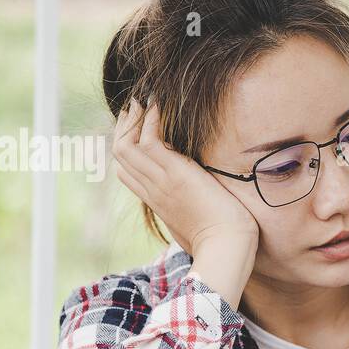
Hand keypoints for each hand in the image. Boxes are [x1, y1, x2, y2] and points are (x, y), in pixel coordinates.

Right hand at [112, 98, 259, 257]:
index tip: (137, 130)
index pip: (127, 173)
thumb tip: (203, 207)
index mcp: (157, 202)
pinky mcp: (175, 174)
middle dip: (124, 128)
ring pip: (126, 146)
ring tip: (142, 100)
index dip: (127, 150)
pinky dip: (150, 120)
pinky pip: (150, 140)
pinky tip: (158, 106)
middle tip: (133, 107)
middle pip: (120, 155)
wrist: (227, 248)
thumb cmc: (221, 240)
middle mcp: (153, 191)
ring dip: (132, 120)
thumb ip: (192, 210)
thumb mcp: (198, 224)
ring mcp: (161, 182)